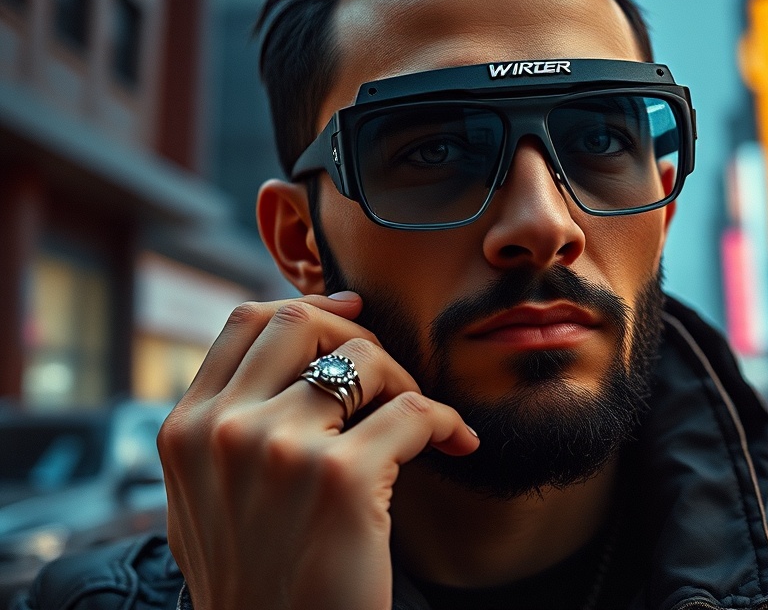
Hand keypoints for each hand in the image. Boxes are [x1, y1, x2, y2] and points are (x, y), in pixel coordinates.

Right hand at [157, 293, 478, 609]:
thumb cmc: (257, 584)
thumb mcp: (206, 501)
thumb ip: (225, 429)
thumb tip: (285, 358)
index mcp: (186, 430)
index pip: (246, 322)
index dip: (308, 308)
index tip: (351, 316)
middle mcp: (223, 430)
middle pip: (300, 322)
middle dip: (356, 335)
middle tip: (389, 376)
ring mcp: (279, 450)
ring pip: (363, 358)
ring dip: (405, 380)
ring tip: (420, 421)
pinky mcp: (341, 478)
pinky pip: (415, 411)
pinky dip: (446, 421)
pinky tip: (456, 442)